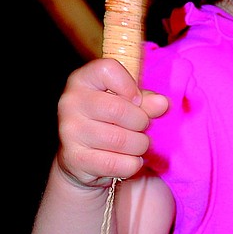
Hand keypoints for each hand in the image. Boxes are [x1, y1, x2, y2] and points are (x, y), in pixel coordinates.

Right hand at [55, 57, 168, 188]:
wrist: (80, 158)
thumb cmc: (108, 121)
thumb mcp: (127, 103)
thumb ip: (146, 100)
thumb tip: (162, 104)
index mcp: (82, 80)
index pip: (108, 69)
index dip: (129, 86)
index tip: (135, 100)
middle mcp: (70, 102)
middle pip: (120, 109)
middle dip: (141, 122)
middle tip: (140, 127)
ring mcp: (69, 131)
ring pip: (122, 140)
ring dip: (139, 145)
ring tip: (135, 144)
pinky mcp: (76, 159)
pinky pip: (119, 163)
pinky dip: (132, 164)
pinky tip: (127, 160)